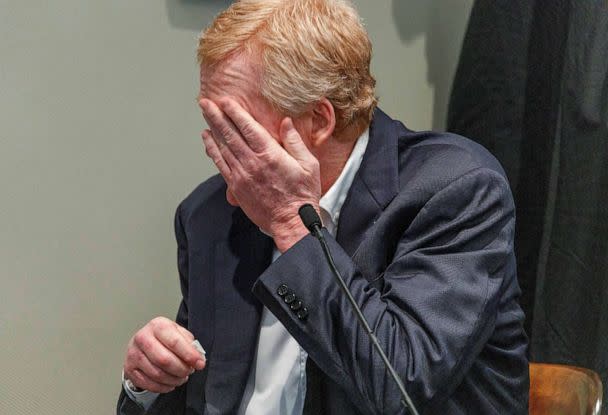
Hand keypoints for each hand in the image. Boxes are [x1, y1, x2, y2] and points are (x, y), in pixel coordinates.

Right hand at [123, 317, 204, 392]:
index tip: (200, 364)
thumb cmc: (164, 337)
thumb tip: (198, 358)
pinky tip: (170, 383)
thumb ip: (190, 344)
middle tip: (189, 371)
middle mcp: (143, 338)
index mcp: (157, 325)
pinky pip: (148, 384)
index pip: (175, 342)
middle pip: (164, 360)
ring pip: (157, 374)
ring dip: (174, 379)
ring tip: (182, 377)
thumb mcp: (178, 333)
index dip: (189, 355)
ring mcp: (133, 354)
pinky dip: (163, 387)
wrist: (143, 341)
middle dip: (181, 369)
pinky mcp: (129, 368)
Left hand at [200, 97, 320, 251]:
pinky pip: (220, 164)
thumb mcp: (308, 164)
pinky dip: (212, 150)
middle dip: (216, 116)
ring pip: (222, 147)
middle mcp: (252, 163)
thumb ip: (295, 142)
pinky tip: (207, 140)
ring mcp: (241, 175)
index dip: (235, 112)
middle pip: (229, 134)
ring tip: (204, 115)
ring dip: (212, 129)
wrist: (292, 222)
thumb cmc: (303, 194)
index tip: (225, 101)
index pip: (247, 127)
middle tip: (205, 102)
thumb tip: (286, 122)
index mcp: (270, 154)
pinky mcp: (236, 186)